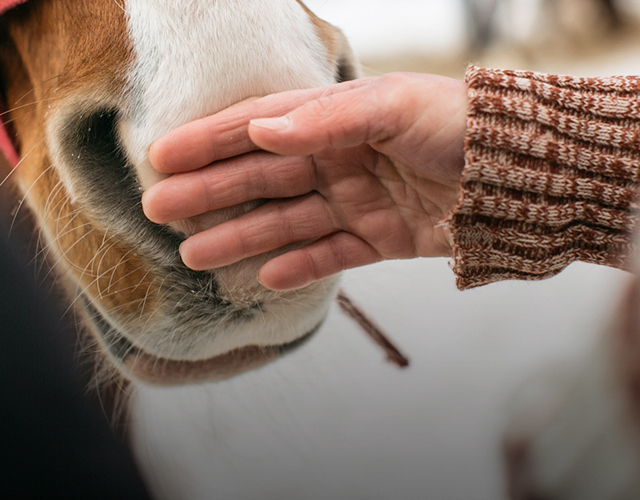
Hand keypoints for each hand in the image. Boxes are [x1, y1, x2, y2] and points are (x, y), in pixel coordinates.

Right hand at [143, 73, 467, 290]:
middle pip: (260, 179)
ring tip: (194, 254)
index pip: (258, 129)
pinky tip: (265, 277)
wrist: (519, 174)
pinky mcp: (378, 239)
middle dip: (209, 192)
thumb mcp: (393, 107)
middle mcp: (337, 160)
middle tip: (159, 209)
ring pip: (285, 222)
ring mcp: (355, 201)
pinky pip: (329, 255)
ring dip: (240, 237)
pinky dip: (298, 267)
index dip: (208, 141)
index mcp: (335, 120)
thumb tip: (262, 132)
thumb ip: (326, 119)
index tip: (161, 154)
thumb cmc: (458, 125)